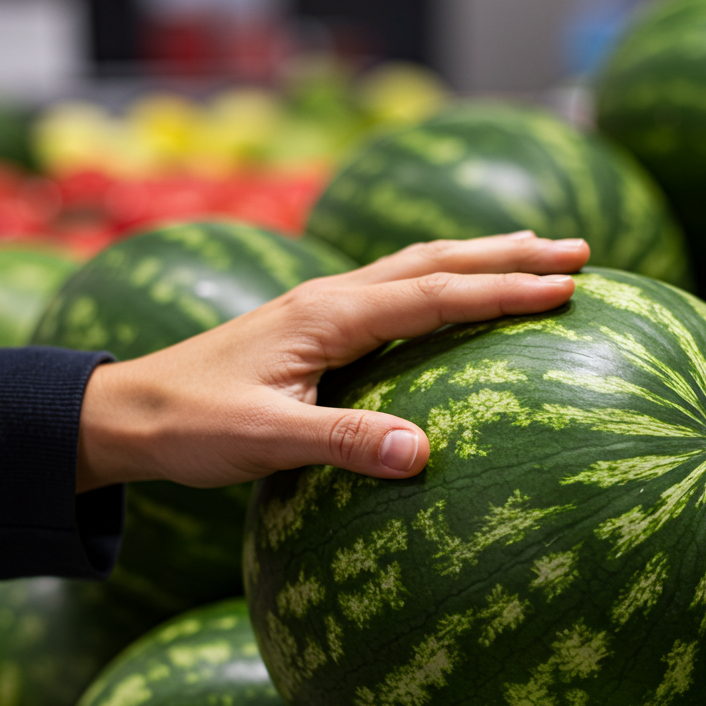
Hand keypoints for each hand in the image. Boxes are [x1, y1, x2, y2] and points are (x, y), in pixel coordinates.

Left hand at [76, 232, 588, 491]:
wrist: (128, 412)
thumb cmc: (191, 424)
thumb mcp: (265, 439)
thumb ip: (343, 443)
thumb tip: (423, 454)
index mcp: (328, 315)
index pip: (433, 294)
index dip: (501, 289)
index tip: (564, 287)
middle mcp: (331, 297)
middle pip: (435, 261)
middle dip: (509, 254)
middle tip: (577, 251)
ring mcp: (323, 306)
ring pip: (417, 267)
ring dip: (479, 258)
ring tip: (536, 256)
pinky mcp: (316, 326)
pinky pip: (395, 292)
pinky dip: (441, 282)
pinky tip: (454, 294)